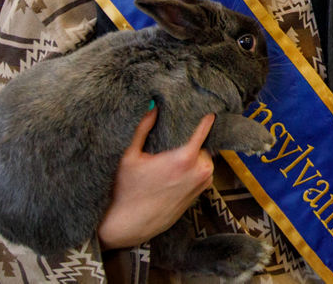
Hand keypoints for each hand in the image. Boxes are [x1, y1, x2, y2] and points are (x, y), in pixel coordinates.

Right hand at [96, 109, 215, 249]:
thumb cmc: (127, 192)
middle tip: (171, 141)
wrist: (129, 226)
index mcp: (185, 158)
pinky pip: (201, 173)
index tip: (205, 106)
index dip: (204, 116)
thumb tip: (153, 106)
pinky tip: (173, 174)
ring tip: (169, 159)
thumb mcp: (129, 156)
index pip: (204, 128)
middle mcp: (200, 170)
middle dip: (189, 141)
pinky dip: (192, 169)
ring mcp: (202, 184)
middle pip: (202, 144)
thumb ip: (143, 128)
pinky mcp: (200, 194)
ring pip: (202, 159)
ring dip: (191, 156)